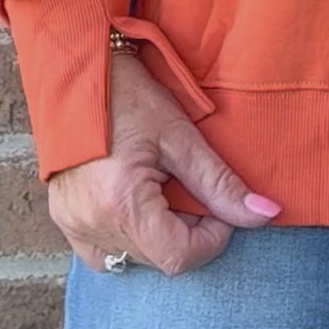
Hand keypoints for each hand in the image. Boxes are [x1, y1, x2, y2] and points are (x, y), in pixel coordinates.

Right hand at [48, 44, 280, 277]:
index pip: (180, 256)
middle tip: (189, 190)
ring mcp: (72, 225)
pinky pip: (101, 254)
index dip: (211, 238)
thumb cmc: (125, 94)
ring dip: (157, 237)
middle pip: (158, 259)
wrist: (72, 69)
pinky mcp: (62, 219)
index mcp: (122, 205)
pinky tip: (133, 207)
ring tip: (160, 193)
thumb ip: (221, 183)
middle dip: (186, 233)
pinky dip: (126, 239)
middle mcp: (92, 224)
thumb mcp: (179, 135)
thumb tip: (266, 215)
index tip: (217, 206)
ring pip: (132, 259)